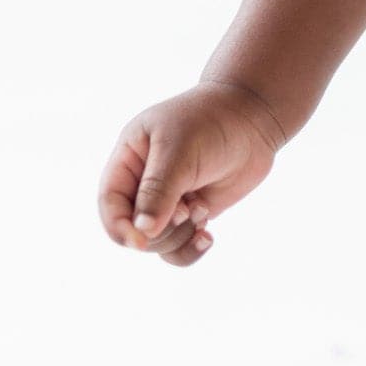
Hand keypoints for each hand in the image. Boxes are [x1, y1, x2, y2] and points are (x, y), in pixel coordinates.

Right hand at [97, 79, 284, 267]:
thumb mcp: (180, 149)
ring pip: (157, 242)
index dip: (120, 227)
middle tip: (187, 210)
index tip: (140, 241)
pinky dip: (190, 249)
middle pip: (134, 229)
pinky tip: (207, 238)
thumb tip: (142, 232)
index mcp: (129, 160)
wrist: (254, 116)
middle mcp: (144, 183)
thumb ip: (158, 190)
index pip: (110, 204)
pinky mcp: (192, 211)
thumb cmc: (212, 122)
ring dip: (179, 236)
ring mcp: (169, 200)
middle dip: (160, 229)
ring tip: (201, 210)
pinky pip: (179, 246)